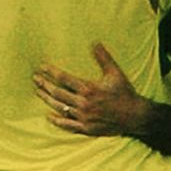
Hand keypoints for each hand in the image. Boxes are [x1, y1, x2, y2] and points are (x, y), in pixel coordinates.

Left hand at [34, 43, 149, 137]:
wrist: (136, 117)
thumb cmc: (125, 93)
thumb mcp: (115, 73)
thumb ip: (103, 58)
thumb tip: (95, 42)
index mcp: (89, 89)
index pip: (64, 79)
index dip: (51, 72)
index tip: (42, 67)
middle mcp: (84, 104)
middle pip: (58, 93)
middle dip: (45, 85)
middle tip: (35, 79)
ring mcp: (84, 118)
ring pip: (60, 108)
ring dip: (48, 99)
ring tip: (38, 92)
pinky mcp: (87, 128)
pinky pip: (68, 126)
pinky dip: (57, 121)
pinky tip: (48, 116)